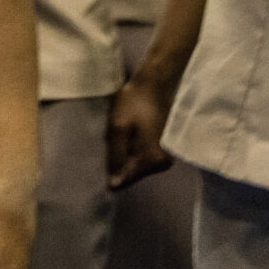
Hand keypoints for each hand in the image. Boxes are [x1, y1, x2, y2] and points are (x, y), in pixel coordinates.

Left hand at [104, 68, 176, 189]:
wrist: (154, 83)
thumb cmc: (135, 102)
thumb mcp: (118, 128)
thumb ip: (116, 156)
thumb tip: (114, 184)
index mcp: (153, 159)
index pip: (125, 179)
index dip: (110, 170)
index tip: (103, 158)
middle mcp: (164, 162)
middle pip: (131, 173)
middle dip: (119, 160)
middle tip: (114, 140)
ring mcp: (165, 156)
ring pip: (136, 166)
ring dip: (125, 154)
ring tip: (121, 136)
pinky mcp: (164, 149)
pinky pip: (142, 158)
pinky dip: (132, 150)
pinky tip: (128, 136)